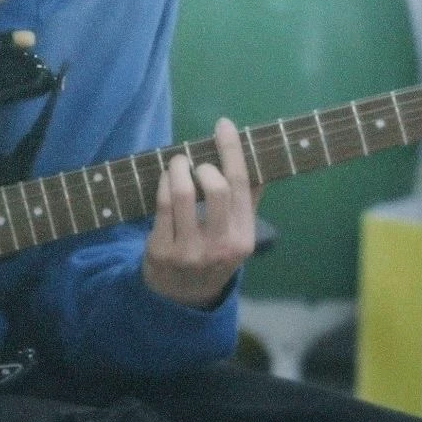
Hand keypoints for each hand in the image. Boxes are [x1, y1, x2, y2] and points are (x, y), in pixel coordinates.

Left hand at [141, 118, 260, 307]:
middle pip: (216, 188)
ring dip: (177, 169)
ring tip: (177, 163)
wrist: (182, 296)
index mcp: (243, 238)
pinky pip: (161, 205)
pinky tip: (166, 179)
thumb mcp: (236, 235)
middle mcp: (220, 246)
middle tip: (196, 163)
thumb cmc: (212, 254)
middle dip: (203, 166)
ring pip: (183, 194)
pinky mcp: (161, 251)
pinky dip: (163, 183)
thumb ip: (247, 201)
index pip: (241, 185)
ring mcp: (189, 251)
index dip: (232, 150)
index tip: (223, 124)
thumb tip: (260, 160)